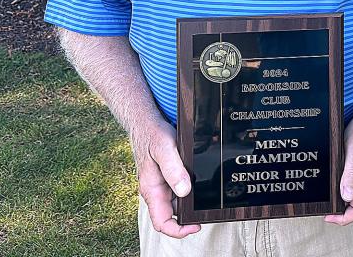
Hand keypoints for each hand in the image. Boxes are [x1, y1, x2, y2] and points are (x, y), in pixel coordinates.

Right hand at [130, 120, 199, 238]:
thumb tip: (184, 191)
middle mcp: (156, 190)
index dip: (178, 230)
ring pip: (177, 202)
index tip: (195, 226)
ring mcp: (162, 184)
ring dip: (190, 203)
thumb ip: (173, 169)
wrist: (146, 122)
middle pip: (172, 215)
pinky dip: (190, 190)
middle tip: (206, 211)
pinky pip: (179, 188)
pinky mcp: (168, 175)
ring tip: (206, 197)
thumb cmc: (152, 134)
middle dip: (188, 217)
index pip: (161, 222)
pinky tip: (201, 183)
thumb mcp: (164, 149)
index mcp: (152, 190)